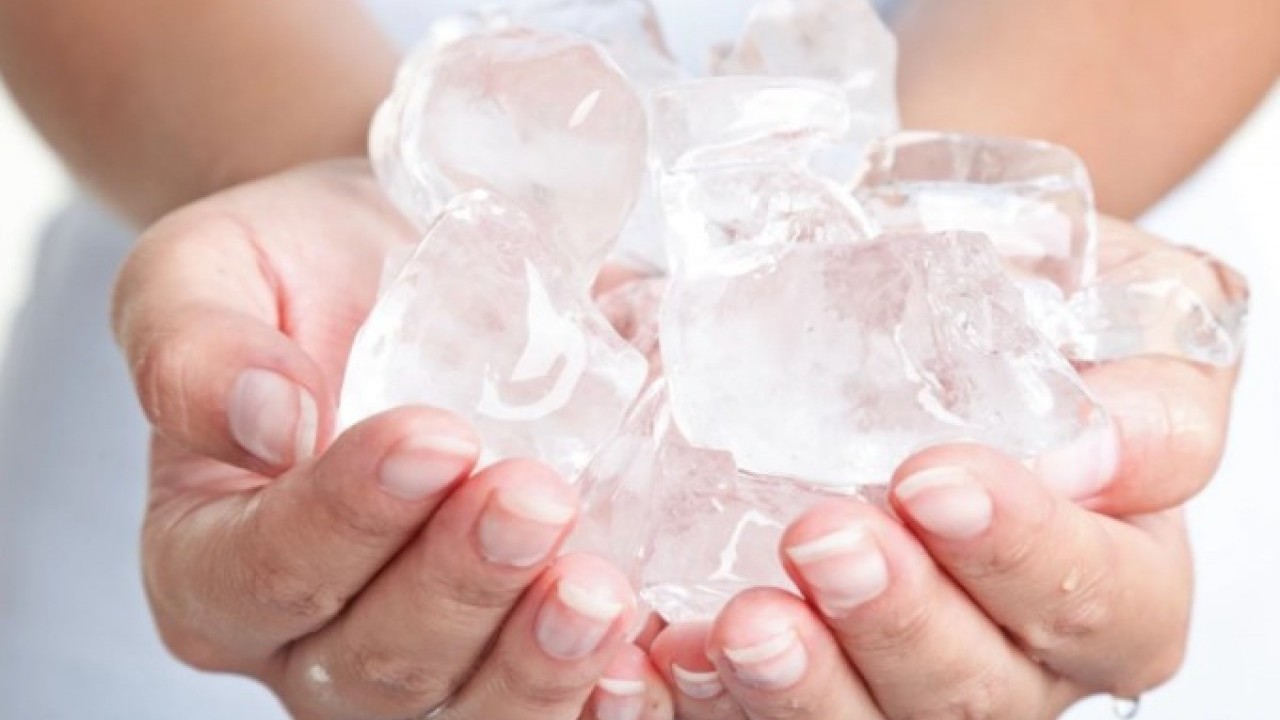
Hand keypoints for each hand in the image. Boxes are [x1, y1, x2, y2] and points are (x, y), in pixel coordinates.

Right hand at [112, 160, 673, 719]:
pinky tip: (651, 639)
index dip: (346, 520)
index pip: (262, 572)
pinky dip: (607, 686)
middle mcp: (312, 635)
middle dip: (460, 588)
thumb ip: (196, 345)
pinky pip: (560, 698)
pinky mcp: (519, 644)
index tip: (433, 437)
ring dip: (539, 659)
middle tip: (535, 500)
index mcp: (211, 558)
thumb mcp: (210, 269)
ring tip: (599, 587)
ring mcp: (426, 658)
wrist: (402, 266)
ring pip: (472, 709)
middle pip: (376, 663)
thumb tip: (264, 423)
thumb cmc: (298, 271)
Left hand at [644, 219, 1237, 718]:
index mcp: (1118, 577)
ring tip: (748, 621)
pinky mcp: (814, 675)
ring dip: (807, 683)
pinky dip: (715, 692)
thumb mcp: (1132, 320)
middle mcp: (1016, 653)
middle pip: (980, 687)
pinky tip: (672, 648)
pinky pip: (761, 715)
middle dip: (898, 619)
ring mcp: (905, 676)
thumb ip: (1151, 389)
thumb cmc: (1041, 322)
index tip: (934, 479)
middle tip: (824, 540)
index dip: (1026, 554)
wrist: (934, 316)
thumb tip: (1101, 449)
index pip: (1106, 603)